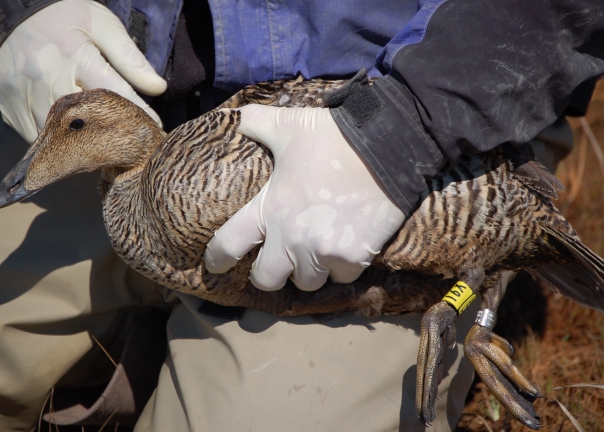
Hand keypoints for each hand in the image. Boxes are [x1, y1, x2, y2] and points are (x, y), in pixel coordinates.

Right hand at [0, 0, 166, 142]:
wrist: (5, 12)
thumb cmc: (61, 17)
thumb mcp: (100, 25)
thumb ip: (130, 58)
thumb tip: (158, 88)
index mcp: (75, 56)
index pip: (116, 94)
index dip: (138, 114)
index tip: (153, 128)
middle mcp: (47, 77)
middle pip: (86, 124)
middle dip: (108, 136)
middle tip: (125, 144)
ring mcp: (23, 95)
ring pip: (58, 137)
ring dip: (79, 144)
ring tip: (98, 145)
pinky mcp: (9, 107)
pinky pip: (35, 136)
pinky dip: (54, 141)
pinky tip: (68, 136)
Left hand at [205, 105, 405, 290]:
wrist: (388, 145)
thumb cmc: (333, 137)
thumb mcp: (288, 126)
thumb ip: (256, 123)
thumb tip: (234, 116)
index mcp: (269, 208)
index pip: (229, 244)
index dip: (217, 259)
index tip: (215, 265)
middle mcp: (291, 236)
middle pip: (267, 280)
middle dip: (269, 275)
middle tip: (277, 265)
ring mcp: (323, 250)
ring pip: (307, 283)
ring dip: (308, 271)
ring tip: (313, 255)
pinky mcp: (354, 257)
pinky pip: (341, 278)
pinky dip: (341, 268)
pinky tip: (344, 250)